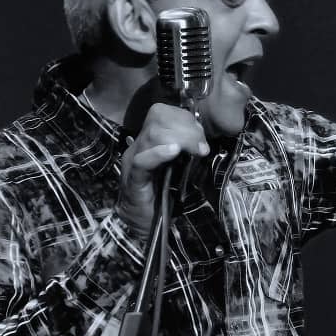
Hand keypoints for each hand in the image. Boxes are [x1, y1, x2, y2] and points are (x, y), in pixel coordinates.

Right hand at [117, 103, 209, 239]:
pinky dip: (159, 153)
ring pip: (152, 135)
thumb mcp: (181, 165)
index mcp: (149, 139)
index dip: (184, 118)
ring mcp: (133, 160)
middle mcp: (138, 145)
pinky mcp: (133, 179)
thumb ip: (187, 149)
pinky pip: (142, 160)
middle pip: (158, 118)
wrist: (143, 223)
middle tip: (202, 148)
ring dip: (181, 139)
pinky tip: (174, 152)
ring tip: (196, 152)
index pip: (161, 112)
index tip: (201, 137)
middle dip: (187, 128)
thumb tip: (202, 137)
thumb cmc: (164, 193)